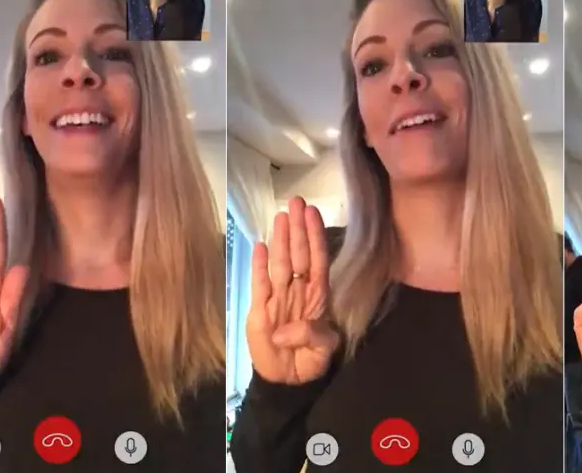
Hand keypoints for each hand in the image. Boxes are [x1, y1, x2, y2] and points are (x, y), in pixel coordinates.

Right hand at [245, 197, 338, 384]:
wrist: (286, 379)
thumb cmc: (309, 360)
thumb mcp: (322, 349)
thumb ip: (313, 335)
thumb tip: (288, 332)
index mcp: (317, 295)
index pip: (317, 259)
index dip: (315, 236)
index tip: (313, 213)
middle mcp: (297, 290)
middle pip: (298, 254)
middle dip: (298, 228)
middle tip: (296, 201)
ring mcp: (277, 297)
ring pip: (280, 263)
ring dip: (281, 240)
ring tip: (281, 216)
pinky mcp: (259, 309)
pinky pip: (259, 283)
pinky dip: (259, 266)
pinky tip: (260, 246)